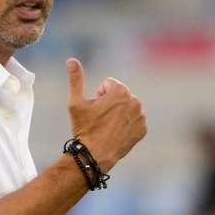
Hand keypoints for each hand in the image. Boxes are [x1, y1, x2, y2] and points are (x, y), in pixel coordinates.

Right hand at [66, 58, 146, 172]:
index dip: (98, 96)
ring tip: (108, 126)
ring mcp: (141, 116)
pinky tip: (116, 133)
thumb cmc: (84, 128)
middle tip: (100, 119)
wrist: (95, 155)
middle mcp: (134, 100)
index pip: (108, 84)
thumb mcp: (76, 102)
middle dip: (109, 103)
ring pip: (126, 107)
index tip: (95, 109)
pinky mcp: (143, 128)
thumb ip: (75, 78)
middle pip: (118, 95)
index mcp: (120, 91)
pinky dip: (126, 125)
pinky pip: (134, 120)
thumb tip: (71, 59)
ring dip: (118, 113)